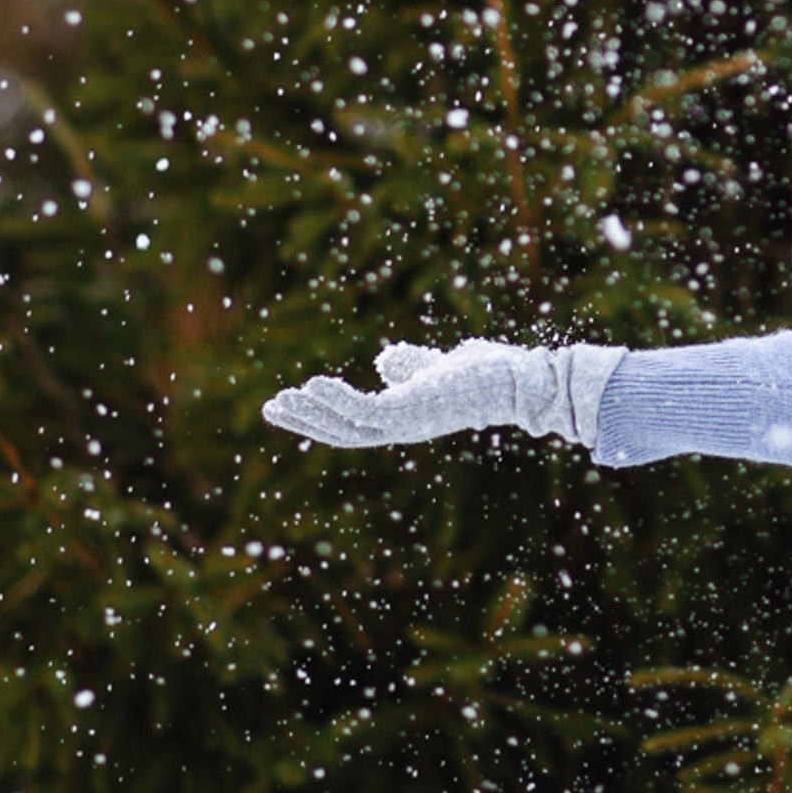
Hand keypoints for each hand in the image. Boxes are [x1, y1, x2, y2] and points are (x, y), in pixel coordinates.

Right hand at [263, 336, 624, 449]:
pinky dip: (335, 400)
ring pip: (346, 427)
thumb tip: (384, 361)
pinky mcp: (410, 412)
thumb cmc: (489, 371)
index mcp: (405, 416)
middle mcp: (402, 426)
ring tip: (280, 399)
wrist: (522, 380)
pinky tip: (313, 384)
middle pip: (342, 431)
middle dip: (305, 421)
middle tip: (269, 407)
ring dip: (311, 415)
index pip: (355, 422)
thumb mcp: (439, 366)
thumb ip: (412, 366)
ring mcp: (405, 422)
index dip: (323, 414)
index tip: (294, 398)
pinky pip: (363, 411)